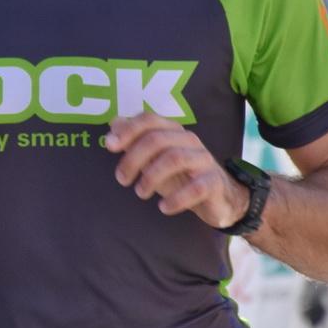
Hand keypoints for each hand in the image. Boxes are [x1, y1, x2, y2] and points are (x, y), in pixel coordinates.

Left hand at [104, 114, 247, 225]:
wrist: (217, 197)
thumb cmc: (179, 175)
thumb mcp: (153, 159)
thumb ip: (134, 141)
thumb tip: (114, 123)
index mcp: (172, 131)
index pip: (149, 119)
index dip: (127, 130)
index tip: (109, 146)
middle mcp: (189, 140)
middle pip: (157, 139)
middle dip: (133, 159)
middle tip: (122, 180)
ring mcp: (203, 160)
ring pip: (174, 158)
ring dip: (151, 177)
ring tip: (140, 193)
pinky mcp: (214, 182)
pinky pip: (196, 187)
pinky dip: (176, 199)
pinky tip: (163, 207)